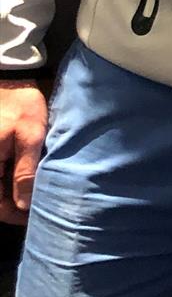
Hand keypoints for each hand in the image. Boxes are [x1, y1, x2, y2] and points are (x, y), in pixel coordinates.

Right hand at [0, 82, 46, 223]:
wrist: (10, 79)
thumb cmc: (21, 105)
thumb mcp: (30, 136)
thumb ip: (25, 171)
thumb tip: (24, 205)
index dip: (15, 216)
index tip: (35, 217)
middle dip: (15, 205)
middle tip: (37, 206)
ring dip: (12, 193)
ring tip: (35, 193)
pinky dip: (9, 179)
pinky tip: (25, 177)